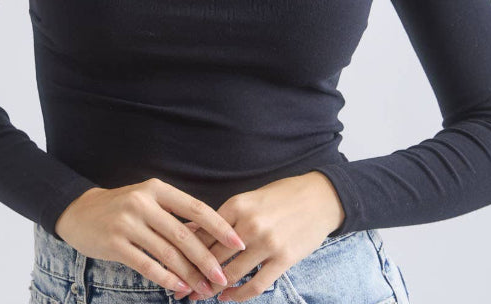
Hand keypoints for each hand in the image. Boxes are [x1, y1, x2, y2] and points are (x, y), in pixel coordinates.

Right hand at [54, 178, 247, 297]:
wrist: (80, 212)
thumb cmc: (122, 207)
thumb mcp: (148, 201)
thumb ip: (173, 214)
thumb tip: (208, 237)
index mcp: (156, 189)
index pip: (195, 208)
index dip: (219, 226)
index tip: (238, 242)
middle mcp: (143, 203)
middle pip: (184, 235)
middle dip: (207, 259)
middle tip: (224, 277)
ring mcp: (128, 223)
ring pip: (167, 253)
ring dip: (190, 274)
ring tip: (205, 289)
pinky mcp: (115, 244)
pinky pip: (147, 265)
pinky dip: (167, 278)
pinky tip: (180, 287)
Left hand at [176, 173, 345, 301]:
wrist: (319, 197)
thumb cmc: (280, 196)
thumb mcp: (249, 199)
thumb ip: (223, 217)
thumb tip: (191, 230)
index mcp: (238, 205)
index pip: (205, 233)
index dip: (186, 252)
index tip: (172, 265)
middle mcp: (250, 225)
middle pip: (214, 255)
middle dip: (194, 274)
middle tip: (180, 290)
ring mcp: (267, 243)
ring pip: (232, 273)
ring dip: (213, 288)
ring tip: (199, 296)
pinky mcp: (284, 259)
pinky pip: (257, 283)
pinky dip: (239, 294)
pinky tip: (228, 298)